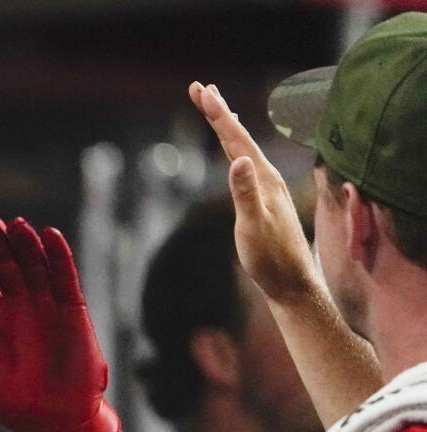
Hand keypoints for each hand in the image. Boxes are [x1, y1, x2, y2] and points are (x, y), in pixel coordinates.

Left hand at [0, 214, 119, 431]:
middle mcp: (18, 307)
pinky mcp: (72, 310)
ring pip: (34, 265)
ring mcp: (45, 306)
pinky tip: (49, 236)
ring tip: (16, 225)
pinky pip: (65, 277)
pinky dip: (59, 256)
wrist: (54, 422)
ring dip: (26, 244)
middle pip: (5, 265)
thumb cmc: (10, 404)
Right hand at [189, 81, 319, 303]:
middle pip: (239, 137)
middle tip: (200, 88)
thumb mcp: (254, 226)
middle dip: (219, 112)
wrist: (291, 282)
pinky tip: (234, 151)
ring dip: (227, 127)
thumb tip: (238, 160)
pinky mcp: (262, 199)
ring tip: (215, 108)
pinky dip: (235, 149)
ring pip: (242, 148)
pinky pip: (245, 164)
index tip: (202, 91)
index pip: (236, 139)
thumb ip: (246, 193)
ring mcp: (266, 188)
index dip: (218, 115)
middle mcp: (266, 177)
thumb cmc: (270, 258)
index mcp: (263, 179)